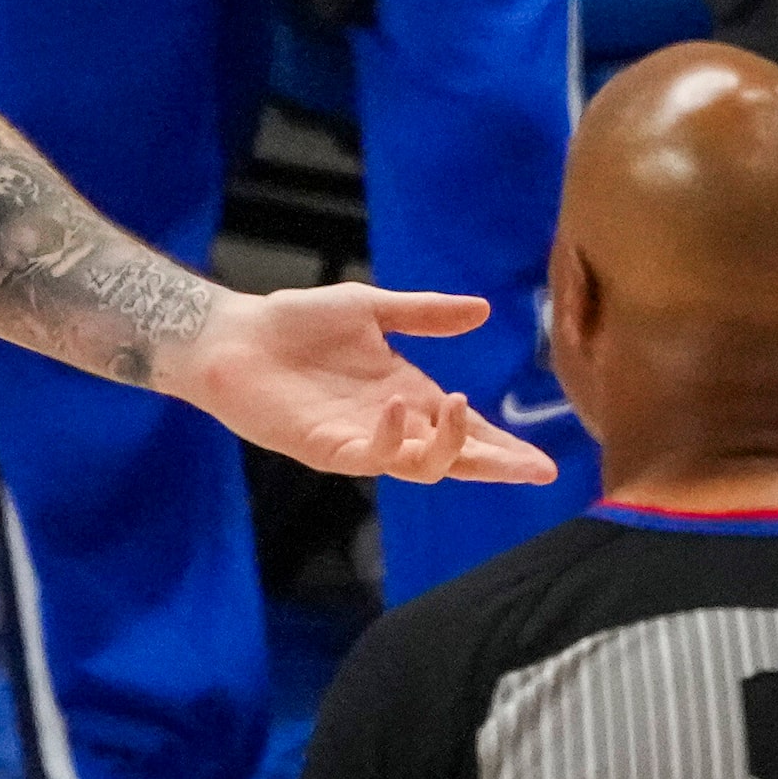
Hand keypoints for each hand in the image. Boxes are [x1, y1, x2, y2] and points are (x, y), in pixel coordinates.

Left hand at [175, 285, 556, 482]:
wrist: (234, 334)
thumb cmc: (294, 323)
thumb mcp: (371, 309)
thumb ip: (425, 314)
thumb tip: (483, 310)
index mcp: (407, 395)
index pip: (465, 429)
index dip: (501, 446)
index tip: (543, 463)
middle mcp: (391, 424)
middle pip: (454, 457)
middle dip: (494, 464)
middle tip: (532, 470)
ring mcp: (359, 440)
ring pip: (419, 466)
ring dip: (447, 445)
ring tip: (459, 406)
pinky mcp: (325, 448)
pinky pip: (369, 457)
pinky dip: (390, 438)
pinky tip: (396, 408)